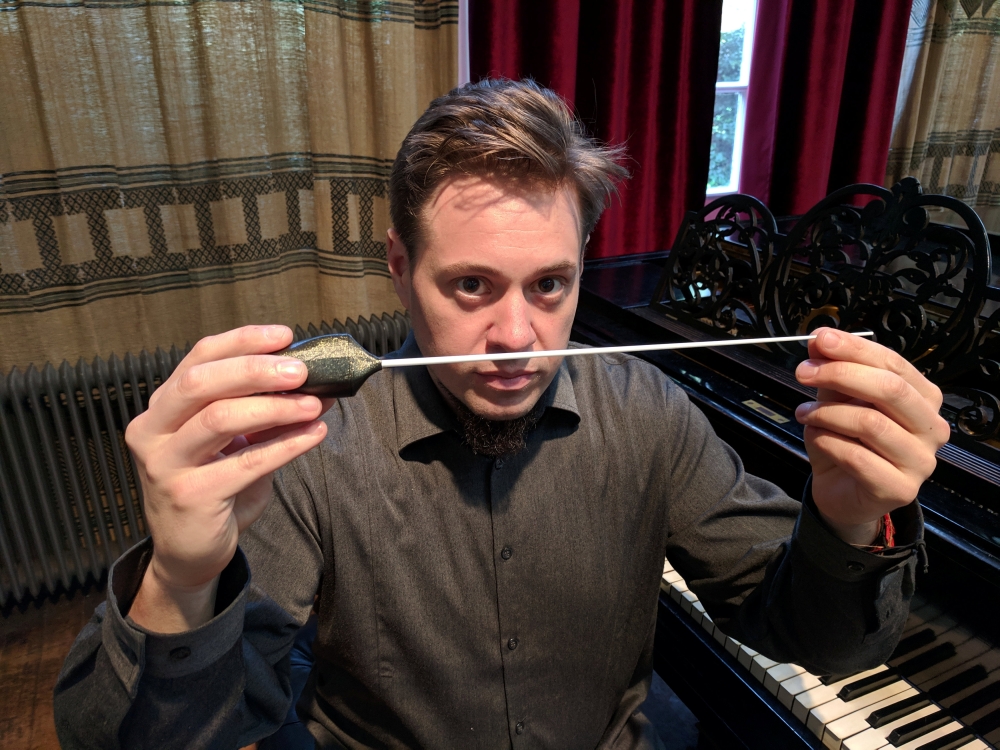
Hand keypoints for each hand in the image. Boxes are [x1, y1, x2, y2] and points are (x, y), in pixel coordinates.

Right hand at [125, 325, 330, 630]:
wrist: (188, 551)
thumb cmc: (213, 486)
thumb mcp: (234, 442)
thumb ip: (262, 410)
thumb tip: (314, 383)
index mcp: (162, 407)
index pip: (199, 358)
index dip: (242, 341)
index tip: (285, 336)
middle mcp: (154, 431)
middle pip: (201, 382)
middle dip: (256, 370)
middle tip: (301, 370)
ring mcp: (166, 465)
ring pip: (220, 418)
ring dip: (275, 407)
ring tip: (314, 405)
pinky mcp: (190, 496)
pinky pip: (245, 463)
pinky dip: (285, 445)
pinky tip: (315, 434)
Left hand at [793, 328, 949, 544]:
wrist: (841, 492)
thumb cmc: (845, 442)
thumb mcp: (835, 400)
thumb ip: (833, 371)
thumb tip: (820, 340)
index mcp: (923, 398)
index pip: (893, 364)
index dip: (855, 348)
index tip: (819, 338)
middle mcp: (931, 428)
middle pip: (890, 389)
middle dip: (840, 373)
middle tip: (803, 372)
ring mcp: (921, 461)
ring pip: (871, 423)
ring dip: (827, 413)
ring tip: (803, 413)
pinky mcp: (900, 489)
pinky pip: (857, 456)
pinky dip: (827, 441)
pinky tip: (815, 437)